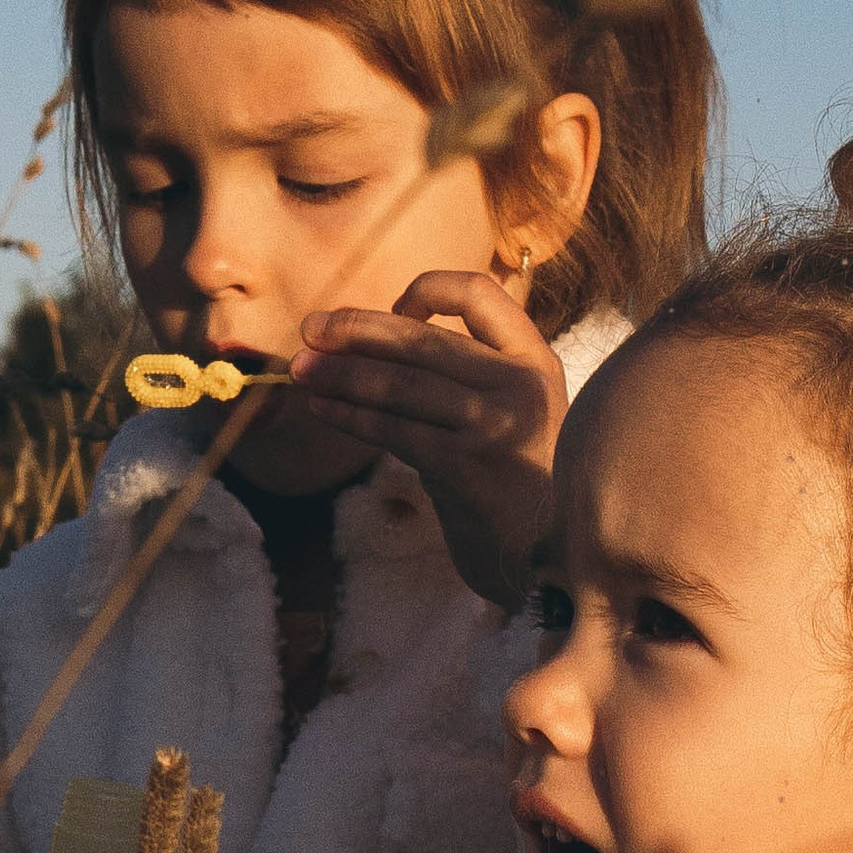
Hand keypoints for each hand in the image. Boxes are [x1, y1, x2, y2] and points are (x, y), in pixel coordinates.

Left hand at [286, 270, 565, 606]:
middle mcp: (520, 384)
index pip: (479, 294)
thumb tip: (367, 349)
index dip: (428, 290)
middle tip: (311, 329)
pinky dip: (349, 415)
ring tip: (300, 370)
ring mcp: (495, 425)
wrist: (552, 562)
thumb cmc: (515, 489)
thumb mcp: (513, 416)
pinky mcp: (466, 466)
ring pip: (400, 383)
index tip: (394, 308)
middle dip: (356, 330)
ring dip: (340, 373)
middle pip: (423, 338)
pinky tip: (322, 409)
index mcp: (535, 361)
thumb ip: (465, 379)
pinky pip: (392, 430)